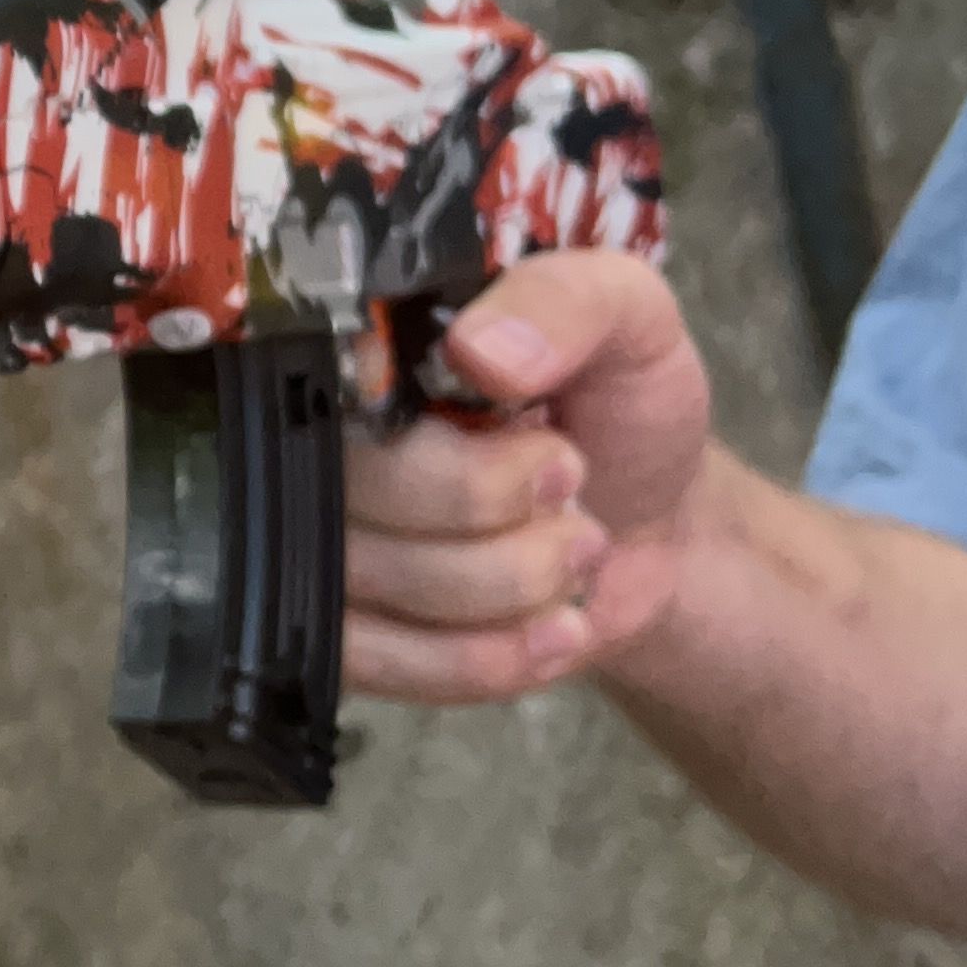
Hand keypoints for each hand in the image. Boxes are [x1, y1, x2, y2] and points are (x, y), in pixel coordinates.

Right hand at [345, 251, 714, 703]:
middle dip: (488, 503)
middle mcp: (316, 438)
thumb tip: (476, 350)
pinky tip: (554, 626)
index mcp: (366, 344)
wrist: (651, 526)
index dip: (424, 419)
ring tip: (575, 547)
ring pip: (367, 582)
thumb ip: (565, 304)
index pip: (321, 378)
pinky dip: (485, 655)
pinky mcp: (342, 635)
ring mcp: (315, 541)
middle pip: (344, 487)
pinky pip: (378, 662)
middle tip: (571, 477)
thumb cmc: (621, 408)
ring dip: (506, 581)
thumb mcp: (628, 321)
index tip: (523, 421)